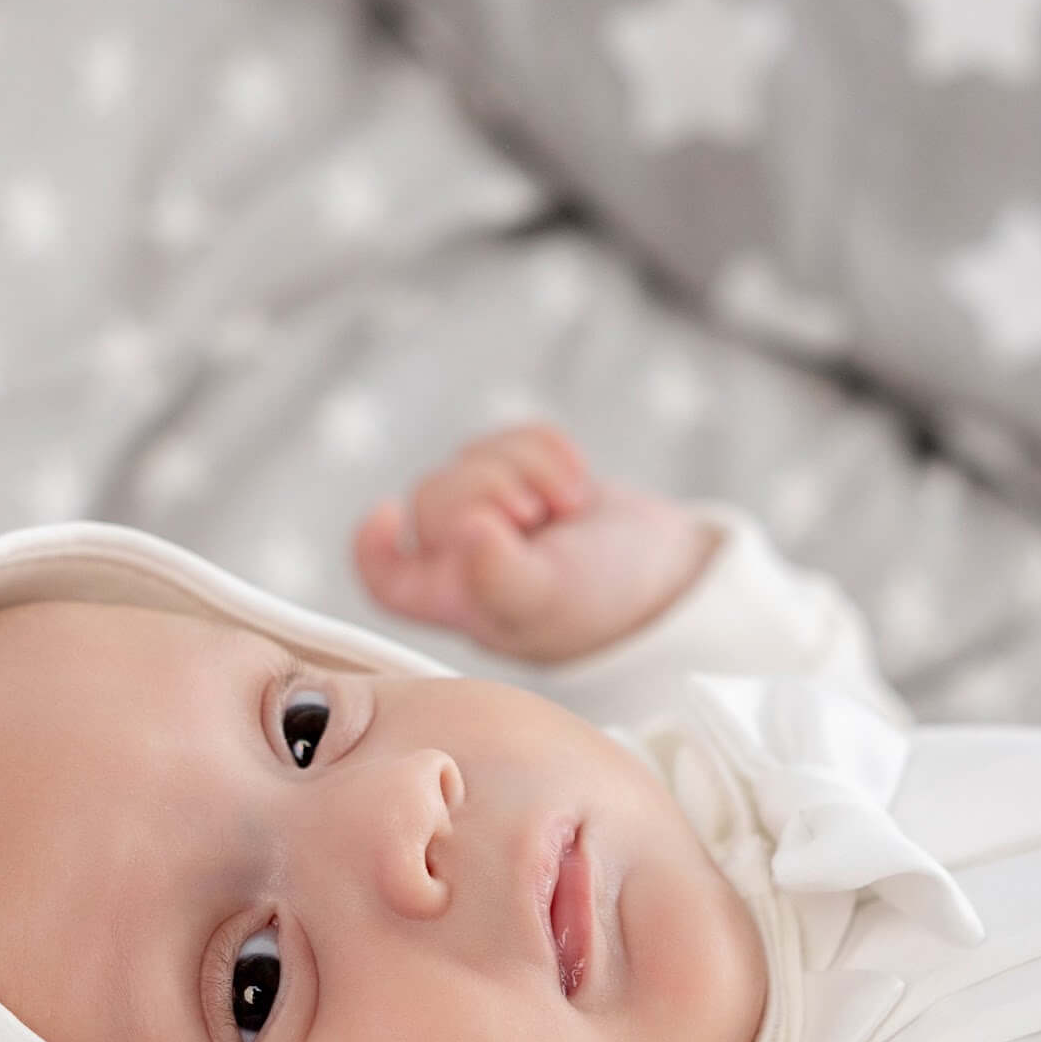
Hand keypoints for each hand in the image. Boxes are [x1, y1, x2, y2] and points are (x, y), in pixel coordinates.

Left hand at [352, 421, 721, 664]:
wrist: (667, 576)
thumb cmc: (601, 605)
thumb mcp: (548, 598)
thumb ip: (501, 576)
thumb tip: (468, 532)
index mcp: (454, 602)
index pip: (386, 578)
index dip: (373, 547)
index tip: (387, 513)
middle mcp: (462, 561)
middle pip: (433, 496)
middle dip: (492, 489)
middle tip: (539, 518)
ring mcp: (492, 515)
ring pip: (474, 457)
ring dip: (529, 468)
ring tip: (569, 510)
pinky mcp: (524, 477)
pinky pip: (513, 437)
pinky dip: (550, 450)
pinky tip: (578, 490)